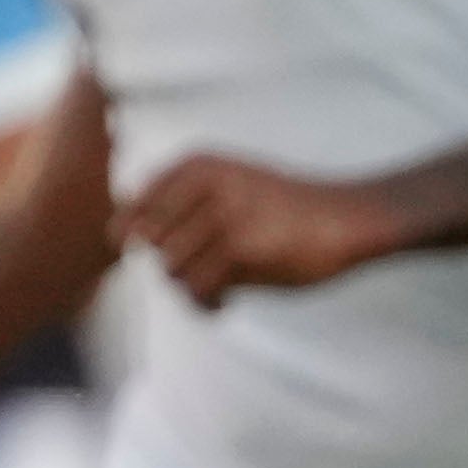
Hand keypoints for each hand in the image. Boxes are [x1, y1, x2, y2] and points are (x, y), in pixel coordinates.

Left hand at [124, 154, 410, 306]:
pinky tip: (225, 303)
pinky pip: (197, 289)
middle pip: (148, 242)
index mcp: (198, 163)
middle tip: (198, 272)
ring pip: (170, 269)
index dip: (133, 236)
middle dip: (167, 264)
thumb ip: (181, 198)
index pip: (134, 206)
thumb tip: (120, 232)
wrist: (347, 218)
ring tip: (214, 290)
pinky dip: (206, 304)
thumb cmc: (287, 207)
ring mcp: (221, 216)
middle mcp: (204, 184)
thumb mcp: (231, 182)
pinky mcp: (239, 250)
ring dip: (189, 288)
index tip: (158, 251)